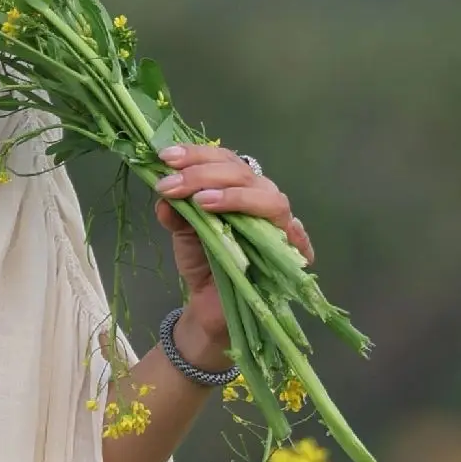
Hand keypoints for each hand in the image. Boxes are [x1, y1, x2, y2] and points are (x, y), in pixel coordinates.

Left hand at [152, 147, 313, 363]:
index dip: (197, 154)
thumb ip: (175, 212)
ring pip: (270, 198)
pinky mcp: (289, 255)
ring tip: (202, 202)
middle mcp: (261, 200)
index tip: (165, 157)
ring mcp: (278, 226)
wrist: (208, 308)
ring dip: (235, 195)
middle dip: (204, 174)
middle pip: (244, 174)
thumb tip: (164, 196)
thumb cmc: (201, 263)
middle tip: (171, 184)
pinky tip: (253, 226)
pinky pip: (296, 237)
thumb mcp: (181, 234)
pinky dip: (279, 229)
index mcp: (236, 188)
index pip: (224, 159)